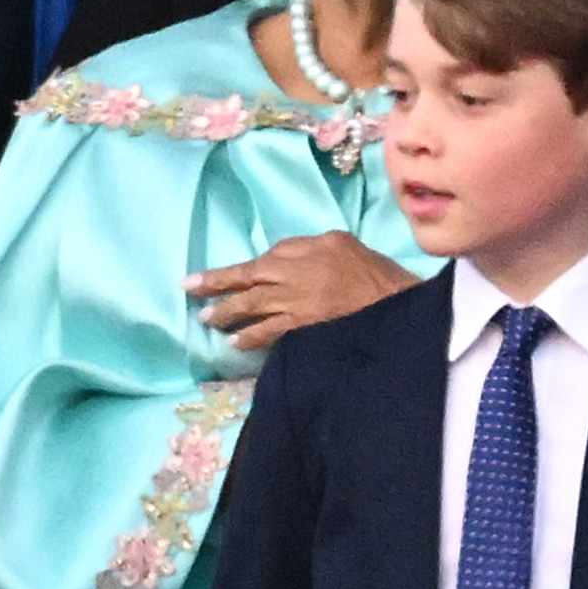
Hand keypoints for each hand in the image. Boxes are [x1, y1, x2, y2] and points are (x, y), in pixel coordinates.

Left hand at [184, 232, 419, 350]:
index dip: (242, 269)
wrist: (397, 306)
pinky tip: (234, 343)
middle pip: (248, 276)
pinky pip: (269, 331)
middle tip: (190, 288)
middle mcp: (297, 271)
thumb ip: (311, 249)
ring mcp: (297, 300)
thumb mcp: (343, 246)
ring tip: (206, 318)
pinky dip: (250, 337)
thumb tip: (282, 259)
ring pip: (252, 305)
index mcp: (309, 249)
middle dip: (216, 283)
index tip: (222, 276)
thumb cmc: (376, 275)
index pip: (267, 257)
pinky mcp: (302, 326)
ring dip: (226, 312)